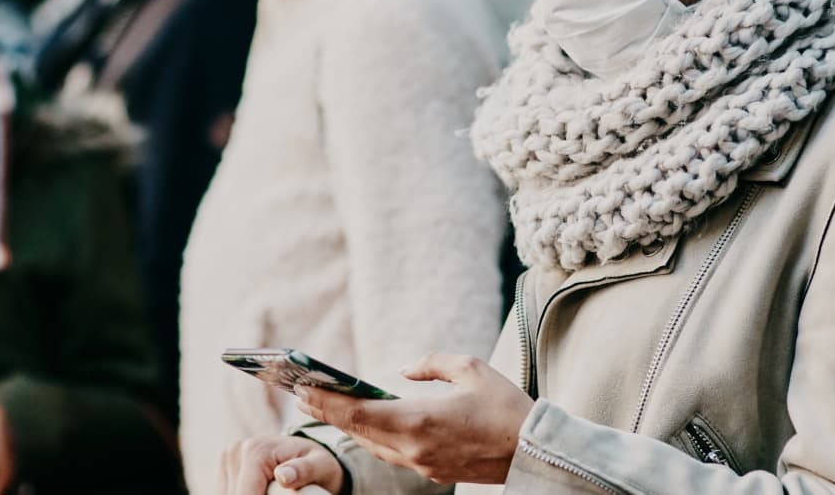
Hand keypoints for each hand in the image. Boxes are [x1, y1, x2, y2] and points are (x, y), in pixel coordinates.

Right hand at [218, 435, 343, 494]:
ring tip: (274, 491)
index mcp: (255, 450)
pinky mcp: (226, 468)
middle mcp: (236, 451)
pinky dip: (244, 494)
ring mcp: (228, 459)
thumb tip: (283, 476)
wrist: (308, 456)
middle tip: (279, 493)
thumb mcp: (320, 466)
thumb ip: (304, 470)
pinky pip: (228, 492)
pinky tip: (263, 491)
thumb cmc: (318, 464)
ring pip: (228, 494)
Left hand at [294, 353, 534, 485]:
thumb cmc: (506, 407)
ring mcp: (421, 464)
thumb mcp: (471, 368)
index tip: (304, 388)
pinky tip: (361, 426)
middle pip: (358, 431)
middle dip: (327, 412)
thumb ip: (432, 364)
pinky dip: (369, 438)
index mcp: (420, 420)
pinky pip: (390, 454)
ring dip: (345, 426)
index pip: (359, 412)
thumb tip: (403, 369)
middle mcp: (413, 448)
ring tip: (323, 408)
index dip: (328, 401)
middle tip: (301, 395)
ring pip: (371, 446)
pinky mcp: (431, 471)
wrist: (533, 452)